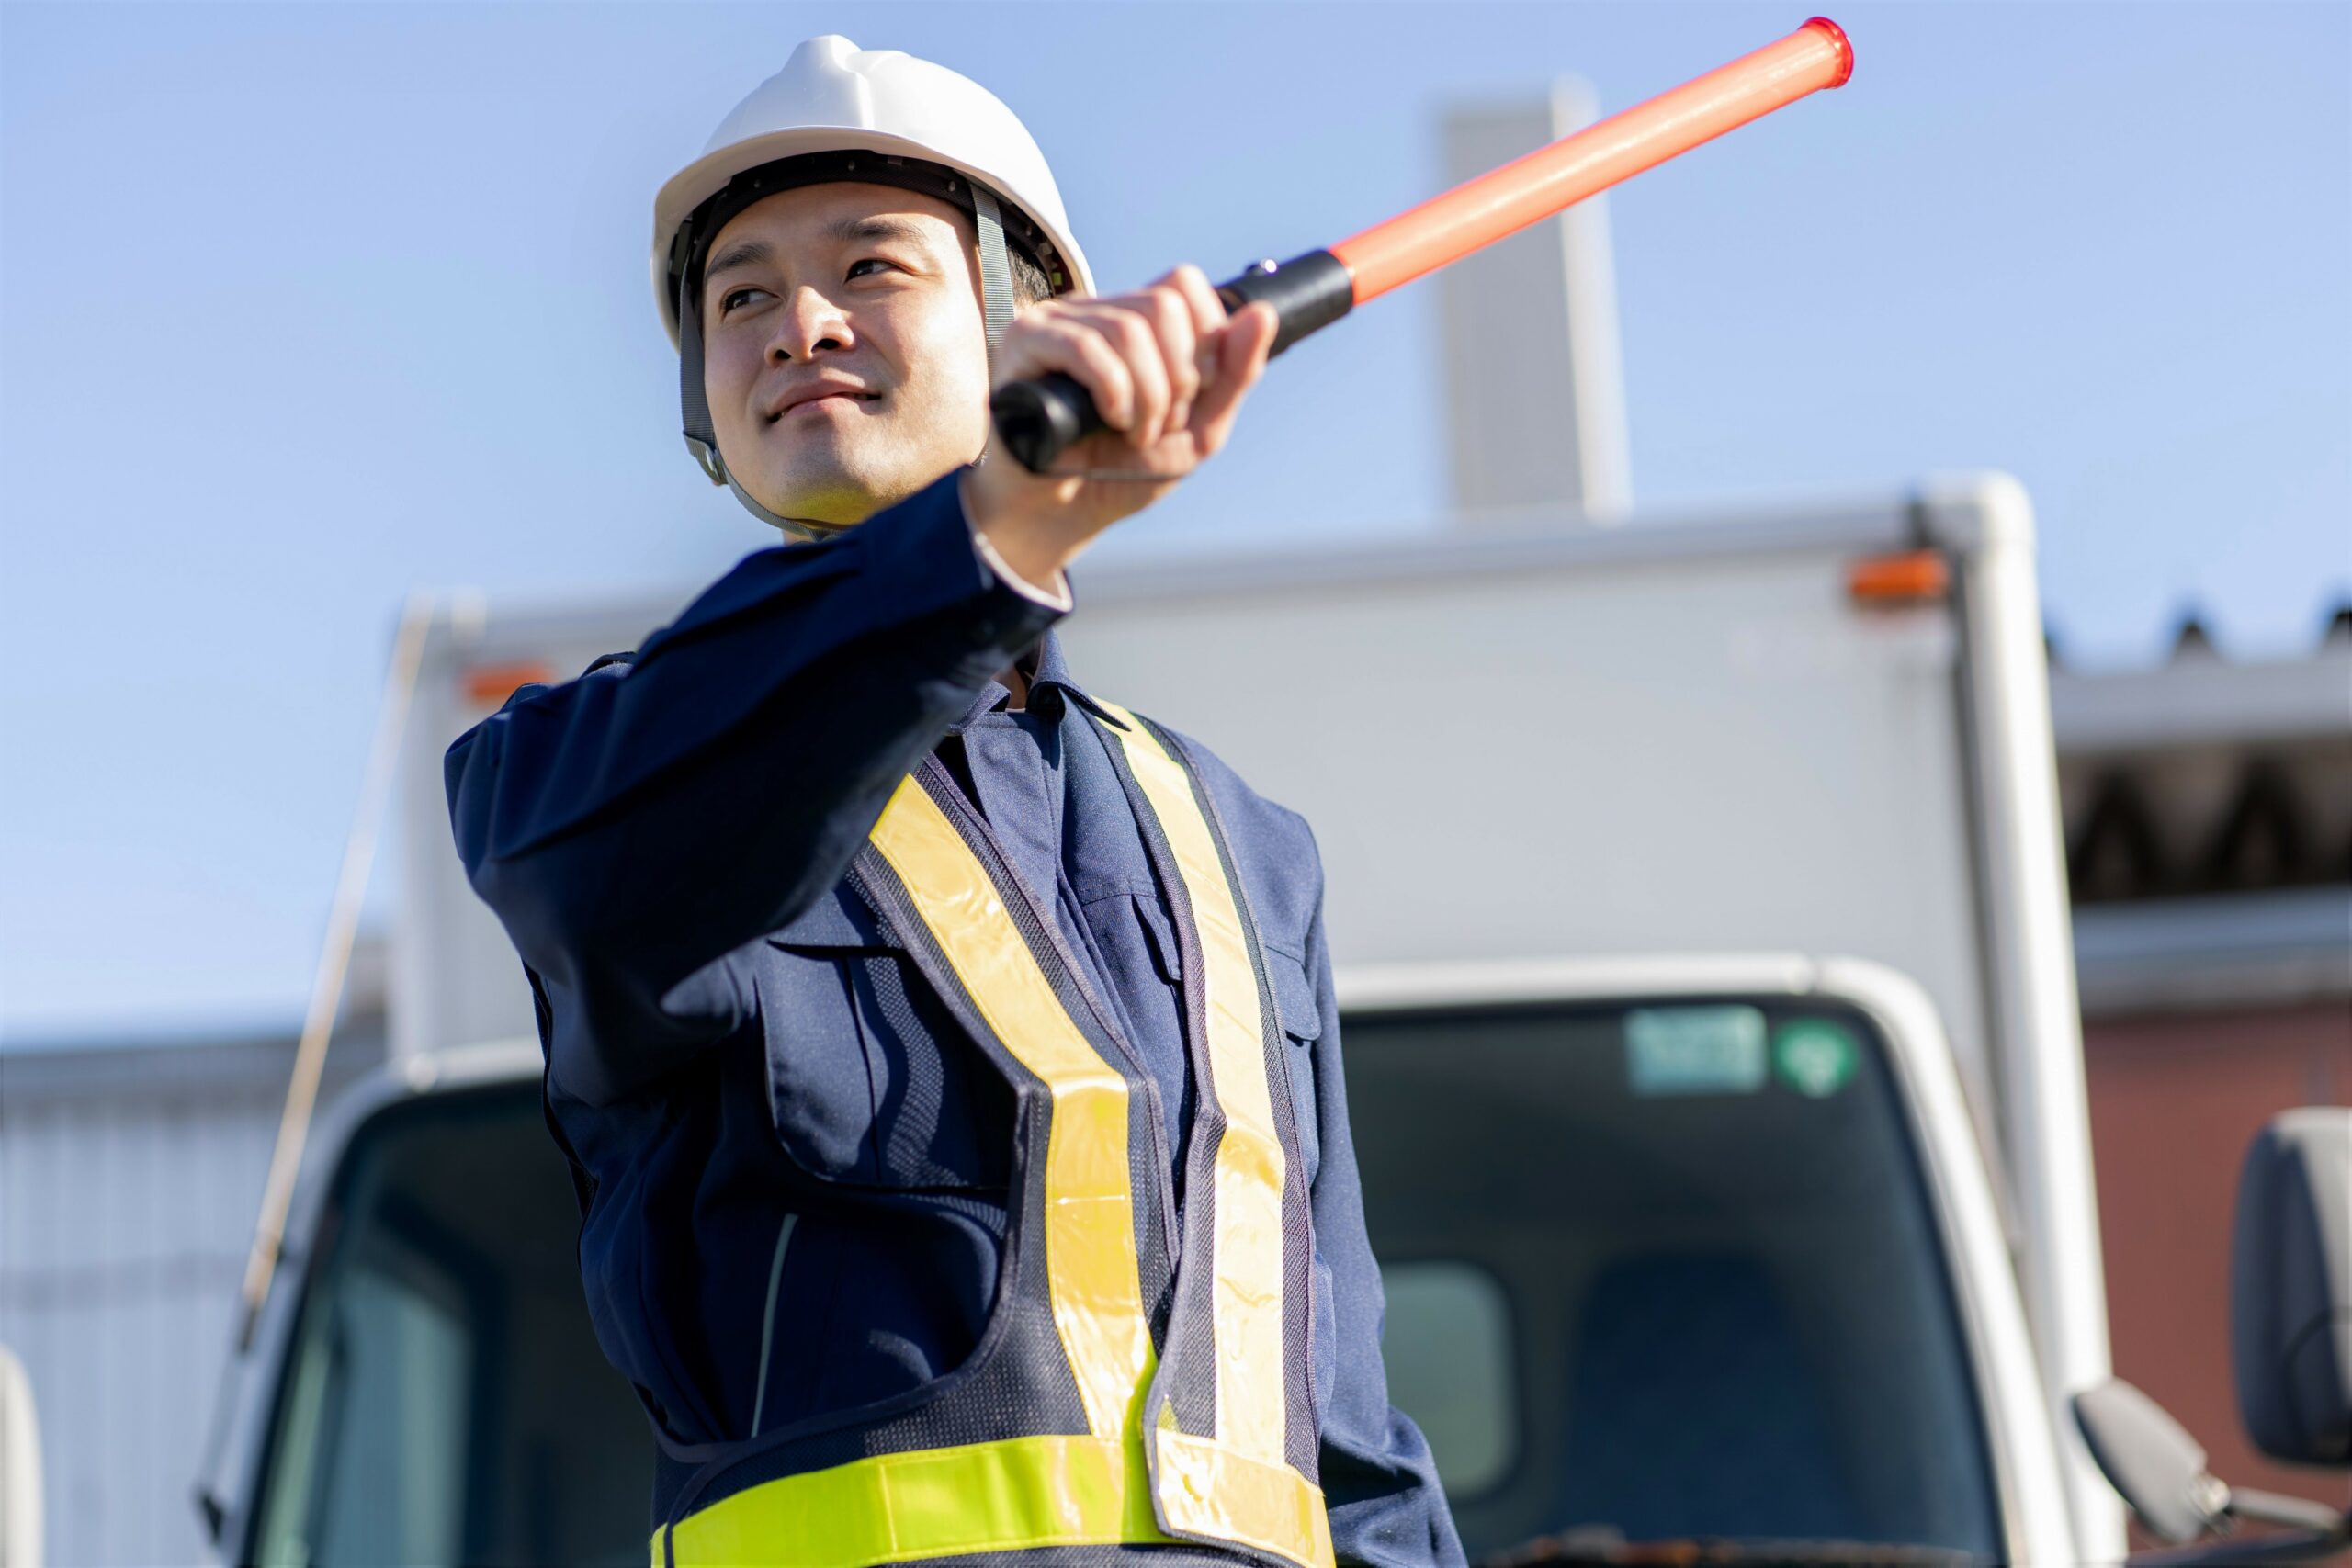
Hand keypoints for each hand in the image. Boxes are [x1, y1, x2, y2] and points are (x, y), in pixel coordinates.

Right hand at [960, 265, 1278, 587]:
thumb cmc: (1122, 472)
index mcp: (1135, 321)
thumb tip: (1264, 314)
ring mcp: (1057, 322)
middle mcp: (1095, 311)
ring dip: (1148, 397)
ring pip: (1130, 330)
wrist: (1063, 516)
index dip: (1204, 338)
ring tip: (1132, 432)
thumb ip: (1235, 375)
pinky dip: (1114, 391)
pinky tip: (1107, 421)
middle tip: (1160, 423)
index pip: (1183, 283)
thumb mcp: (1198, 428)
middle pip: (1164, 304)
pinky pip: (1085, 346)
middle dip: (1179, 377)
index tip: (1192, 393)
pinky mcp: (1025, 343)